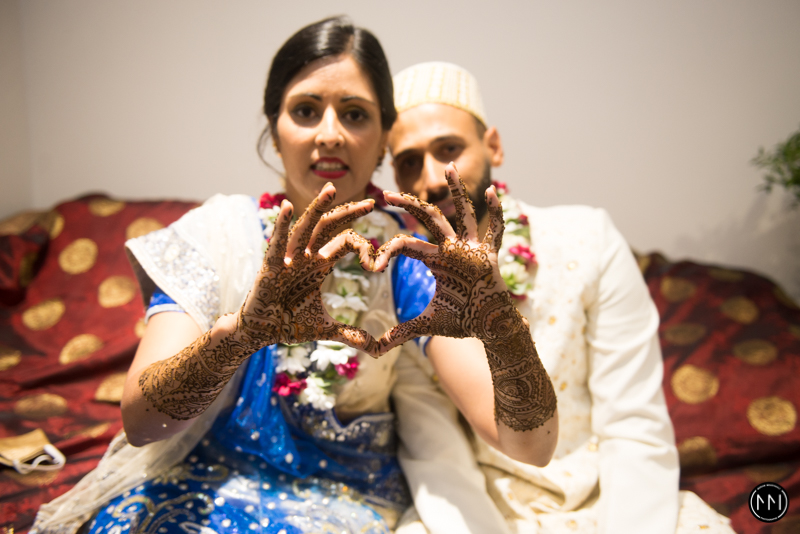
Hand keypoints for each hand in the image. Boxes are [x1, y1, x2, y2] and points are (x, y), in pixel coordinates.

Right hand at [238, 183, 379, 356]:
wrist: (260, 332)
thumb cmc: (289, 323)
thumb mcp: (325, 329)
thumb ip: (352, 335)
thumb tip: (378, 350)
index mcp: (318, 264)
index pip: (344, 242)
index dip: (363, 244)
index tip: (379, 257)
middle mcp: (305, 256)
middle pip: (329, 227)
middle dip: (349, 213)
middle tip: (372, 202)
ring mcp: (287, 258)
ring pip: (305, 228)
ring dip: (318, 208)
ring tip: (331, 189)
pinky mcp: (270, 267)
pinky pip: (277, 243)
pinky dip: (281, 225)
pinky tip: (287, 207)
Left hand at [373, 162, 509, 350]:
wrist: (490, 327)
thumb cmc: (461, 320)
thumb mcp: (427, 324)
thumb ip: (400, 333)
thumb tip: (373, 350)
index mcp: (435, 260)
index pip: (405, 245)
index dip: (387, 251)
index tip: (371, 262)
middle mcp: (452, 249)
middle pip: (429, 218)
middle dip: (408, 204)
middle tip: (386, 192)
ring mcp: (473, 249)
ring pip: (462, 214)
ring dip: (456, 191)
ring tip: (449, 167)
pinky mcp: (491, 255)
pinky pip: (494, 229)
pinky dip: (496, 211)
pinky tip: (492, 190)